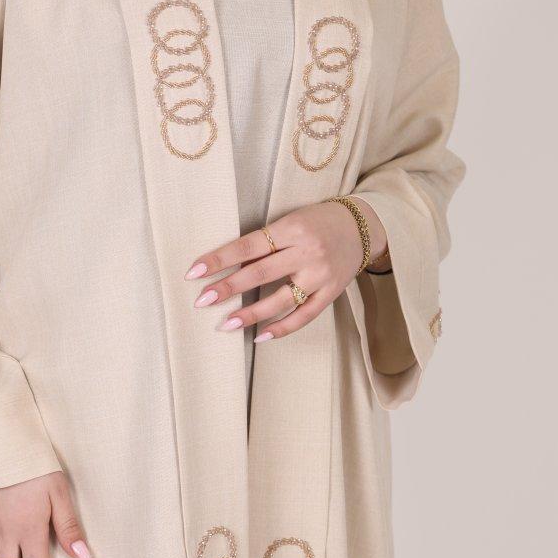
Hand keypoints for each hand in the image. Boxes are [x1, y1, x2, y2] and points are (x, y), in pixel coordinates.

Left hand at [184, 198, 387, 341]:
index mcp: (292, 228)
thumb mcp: (291, 221)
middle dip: (227, 288)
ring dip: (250, 314)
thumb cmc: (318, 221)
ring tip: (225, 324)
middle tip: (201, 300)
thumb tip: (226, 264)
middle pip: (260, 273)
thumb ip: (265, 241)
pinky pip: (303, 316)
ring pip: (280, 299)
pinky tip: (260, 336)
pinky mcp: (331, 293)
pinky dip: (281, 328)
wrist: (363, 226)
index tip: (194, 272)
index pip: (247, 245)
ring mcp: (320, 275)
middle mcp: (306, 252)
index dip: (219, 259)